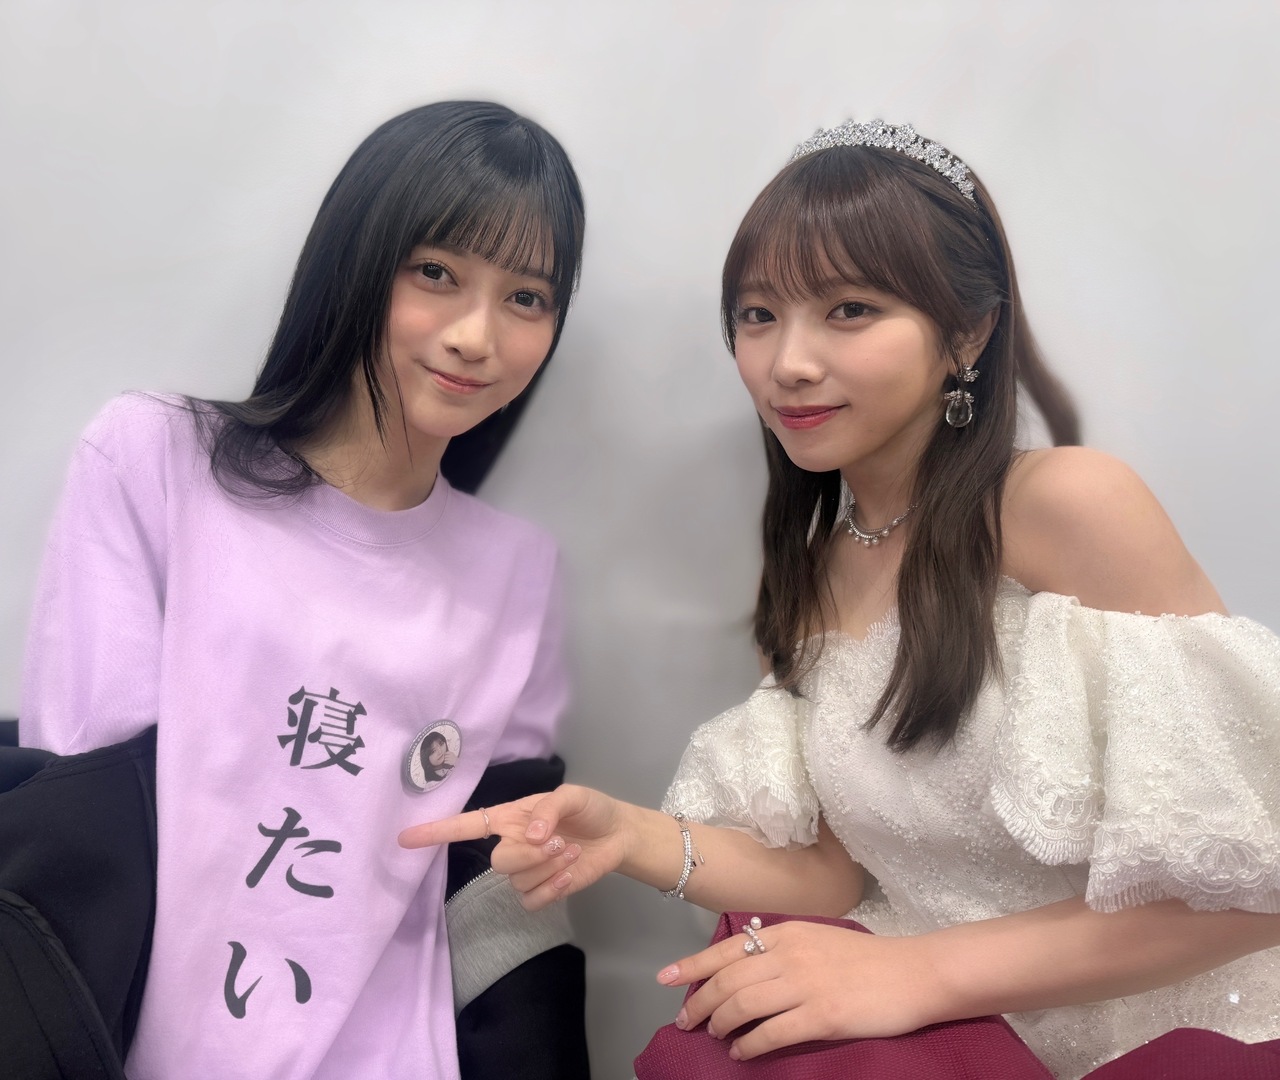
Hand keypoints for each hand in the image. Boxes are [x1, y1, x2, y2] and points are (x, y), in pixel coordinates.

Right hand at [398, 784, 627, 909]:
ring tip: (572, 851)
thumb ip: (548, 809)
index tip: (405, 839)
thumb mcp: (572, 795)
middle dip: (531, 855)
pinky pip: (532, 901)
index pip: (465, 826)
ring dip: (549, 867)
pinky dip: (554, 889)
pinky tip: (571, 874)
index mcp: (510, 817)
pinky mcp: (542, 891)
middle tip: (560, 842)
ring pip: (518, 881)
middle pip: (499, 861)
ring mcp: (526, 870)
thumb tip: (530, 834)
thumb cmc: (590, 809)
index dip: (435, 832)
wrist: (618, 835)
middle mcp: (511, 843)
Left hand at [658, 920, 943, 1060]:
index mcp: (786, 933)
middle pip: (728, 980)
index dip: (692, 966)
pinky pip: (771, 1033)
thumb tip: (743, 969)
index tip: (665, 978)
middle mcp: (789, 955)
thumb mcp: (816, 940)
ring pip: (743, 1006)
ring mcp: (804, 985)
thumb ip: (782, 949)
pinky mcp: (822, 1016)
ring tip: (714, 1035)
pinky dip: (749, 1045)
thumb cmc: (866, 959)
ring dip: (721, 1024)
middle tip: (686, 1021)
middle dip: (699, 1002)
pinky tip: (742, 1052)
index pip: (726, 949)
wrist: (913, 972)